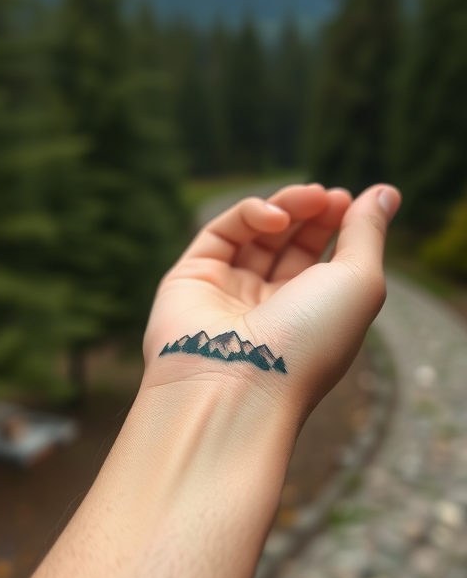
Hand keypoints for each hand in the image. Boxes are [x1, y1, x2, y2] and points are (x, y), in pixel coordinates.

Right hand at [144, 182, 400, 418]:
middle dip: (313, 213)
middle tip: (329, 196)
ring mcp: (228, 293)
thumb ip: (368, 234)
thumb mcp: (359, 283)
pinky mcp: (191, 278)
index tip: (349, 200)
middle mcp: (269, 308)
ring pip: (256, 234)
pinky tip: (276, 217)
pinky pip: (221, 234)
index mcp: (310, 319)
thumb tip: (386, 193)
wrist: (240, 384)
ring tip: (310, 196)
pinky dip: (250, 214)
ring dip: (287, 207)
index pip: (322, 260)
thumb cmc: (309, 342)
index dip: (336, 225)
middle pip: (291, 244)